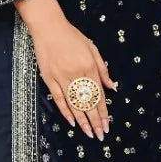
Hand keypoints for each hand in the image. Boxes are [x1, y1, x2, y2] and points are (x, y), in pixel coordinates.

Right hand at [29, 16, 115, 139]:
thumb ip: (102, 69)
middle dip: (95, 120)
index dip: (104, 111)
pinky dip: (65, 111)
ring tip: (89, 133)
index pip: (99, 94)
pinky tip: (72, 122)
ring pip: (74, 104)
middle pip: (88, 102)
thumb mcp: (92, 48)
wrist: (49, 27)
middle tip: (100, 134)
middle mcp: (77, 74)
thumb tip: (112, 87)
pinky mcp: (49, 78)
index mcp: (89, 66)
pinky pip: (58, 98)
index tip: (107, 124)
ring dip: (82, 120)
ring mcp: (61, 77)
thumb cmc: (72, 36)